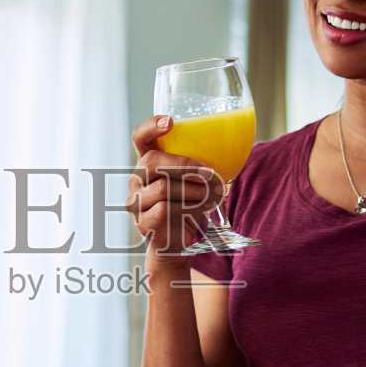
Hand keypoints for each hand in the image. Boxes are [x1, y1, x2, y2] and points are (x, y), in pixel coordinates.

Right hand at [128, 115, 222, 260]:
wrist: (176, 244)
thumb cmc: (187, 208)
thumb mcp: (195, 183)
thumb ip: (201, 168)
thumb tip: (229, 153)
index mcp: (148, 163)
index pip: (140, 138)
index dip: (151, 127)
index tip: (170, 122)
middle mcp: (136, 179)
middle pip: (151, 161)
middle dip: (184, 165)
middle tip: (209, 173)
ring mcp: (136, 201)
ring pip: (162, 188)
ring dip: (193, 191)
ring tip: (211, 197)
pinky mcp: (142, 221)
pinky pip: (165, 209)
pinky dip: (187, 210)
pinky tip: (198, 212)